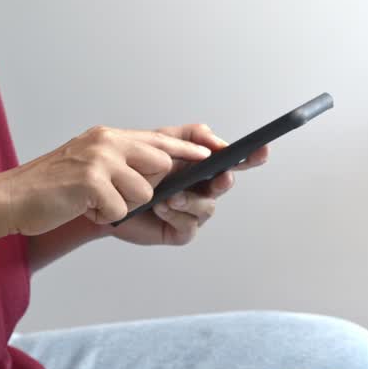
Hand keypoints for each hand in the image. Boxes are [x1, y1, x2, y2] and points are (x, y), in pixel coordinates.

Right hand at [0, 125, 211, 237]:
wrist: (9, 199)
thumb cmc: (51, 190)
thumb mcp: (89, 165)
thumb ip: (119, 163)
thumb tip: (159, 171)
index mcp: (108, 137)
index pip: (159, 139)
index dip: (187, 148)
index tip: (212, 153)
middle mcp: (107, 142)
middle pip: (161, 165)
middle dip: (149, 190)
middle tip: (117, 196)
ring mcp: (100, 159)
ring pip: (144, 192)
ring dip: (122, 207)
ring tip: (92, 204)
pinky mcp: (91, 181)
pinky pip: (121, 210)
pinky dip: (104, 218)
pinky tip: (83, 210)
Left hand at [110, 123, 268, 245]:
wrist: (106, 192)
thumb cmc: (132, 168)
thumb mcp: (160, 142)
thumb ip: (190, 137)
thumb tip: (217, 142)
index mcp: (201, 166)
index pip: (232, 160)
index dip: (249, 157)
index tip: (261, 150)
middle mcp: (201, 189)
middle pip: (225, 185)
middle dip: (223, 180)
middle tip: (219, 176)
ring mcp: (192, 211)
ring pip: (207, 207)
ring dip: (191, 200)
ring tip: (170, 195)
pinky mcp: (179, 230)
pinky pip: (189, 225)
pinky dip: (177, 214)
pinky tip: (162, 207)